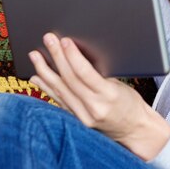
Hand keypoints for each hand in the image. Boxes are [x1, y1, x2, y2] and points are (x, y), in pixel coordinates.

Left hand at [28, 32, 169, 159]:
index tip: (64, 41)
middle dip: (57, 57)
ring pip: (60, 90)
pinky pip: (59, 101)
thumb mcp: (120, 84)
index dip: (73, 55)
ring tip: (35, 55)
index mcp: (109, 95)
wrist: (134, 129)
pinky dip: (47, 88)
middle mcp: (94, 108)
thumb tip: (78, 56)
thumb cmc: (130, 103)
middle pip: (70, 79)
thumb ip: (100, 74)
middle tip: (48, 39)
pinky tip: (37, 77)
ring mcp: (84, 117)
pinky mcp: (77, 121)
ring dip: (45, 71)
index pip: (85, 73)